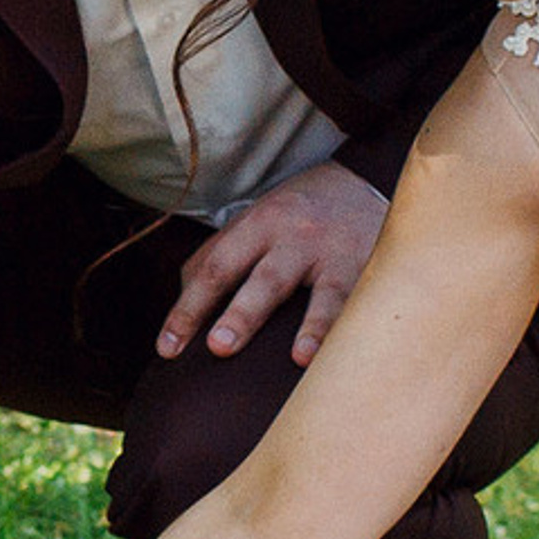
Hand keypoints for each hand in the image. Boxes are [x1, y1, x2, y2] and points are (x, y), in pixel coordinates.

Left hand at [154, 160, 387, 368]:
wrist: (365, 180)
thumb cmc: (298, 211)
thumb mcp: (256, 219)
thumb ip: (219, 253)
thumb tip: (184, 297)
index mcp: (259, 224)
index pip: (216, 268)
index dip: (189, 308)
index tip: (167, 348)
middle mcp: (297, 237)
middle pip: (265, 279)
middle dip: (242, 314)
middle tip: (217, 348)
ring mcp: (336, 254)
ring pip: (323, 292)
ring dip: (311, 325)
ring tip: (298, 357)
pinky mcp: (370, 268)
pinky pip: (362, 302)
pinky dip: (355, 328)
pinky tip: (347, 352)